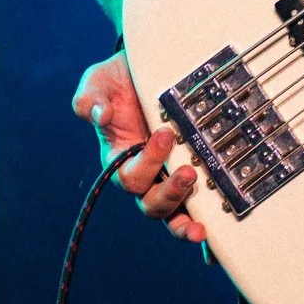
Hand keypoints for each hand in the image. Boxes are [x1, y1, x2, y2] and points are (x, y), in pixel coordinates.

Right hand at [72, 52, 205, 243]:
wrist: (147, 70)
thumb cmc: (120, 82)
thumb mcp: (99, 83)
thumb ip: (90, 99)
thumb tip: (102, 115)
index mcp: (120, 159)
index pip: (130, 176)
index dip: (147, 163)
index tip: (165, 134)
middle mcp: (145, 175)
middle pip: (152, 204)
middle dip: (170, 193)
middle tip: (188, 171)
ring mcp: (169, 177)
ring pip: (173, 213)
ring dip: (186, 217)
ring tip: (206, 202)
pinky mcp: (194, 174)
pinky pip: (196, 209)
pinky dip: (202, 226)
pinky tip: (213, 234)